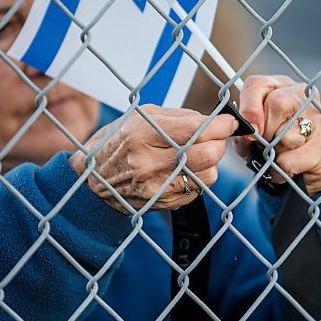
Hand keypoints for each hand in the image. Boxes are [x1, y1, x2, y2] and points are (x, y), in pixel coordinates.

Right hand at [69, 105, 237, 213]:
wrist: (92, 179)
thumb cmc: (117, 141)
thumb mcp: (141, 116)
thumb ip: (180, 116)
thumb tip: (214, 120)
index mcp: (142, 134)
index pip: (197, 130)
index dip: (221, 125)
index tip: (228, 122)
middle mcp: (149, 163)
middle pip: (209, 155)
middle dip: (219, 143)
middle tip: (214, 136)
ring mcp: (156, 187)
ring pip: (208, 175)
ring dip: (210, 162)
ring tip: (194, 154)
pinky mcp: (162, 204)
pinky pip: (197, 190)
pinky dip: (197, 178)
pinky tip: (182, 170)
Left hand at [234, 75, 320, 194]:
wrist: (302, 174)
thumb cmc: (273, 148)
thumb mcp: (249, 137)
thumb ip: (243, 130)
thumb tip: (246, 132)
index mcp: (280, 88)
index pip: (258, 84)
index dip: (249, 106)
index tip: (248, 128)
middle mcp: (303, 97)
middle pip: (277, 103)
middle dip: (265, 131)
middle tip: (265, 144)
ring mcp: (319, 119)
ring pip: (287, 134)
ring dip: (275, 151)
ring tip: (279, 154)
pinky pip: (292, 159)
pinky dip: (282, 168)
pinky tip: (288, 166)